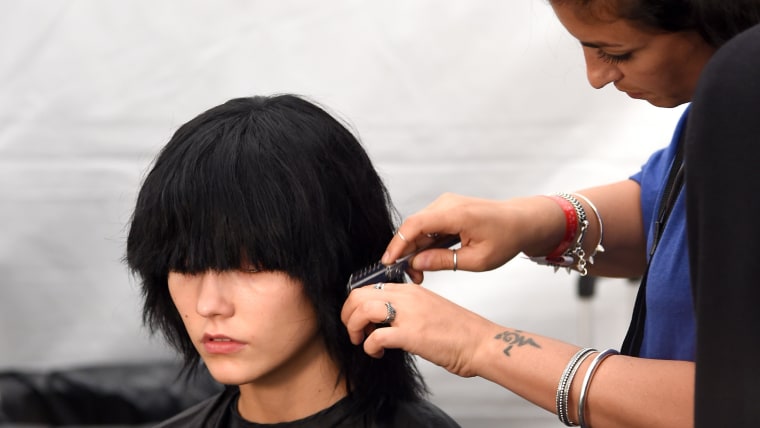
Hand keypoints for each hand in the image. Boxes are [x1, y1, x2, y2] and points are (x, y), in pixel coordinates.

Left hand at [341, 282, 498, 377]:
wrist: (482, 344)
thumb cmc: (461, 332)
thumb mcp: (431, 310)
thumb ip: (409, 310)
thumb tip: (387, 321)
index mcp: (412, 290)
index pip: (371, 286)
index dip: (357, 304)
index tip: (360, 320)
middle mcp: (408, 297)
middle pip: (359, 294)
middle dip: (348, 314)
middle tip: (354, 331)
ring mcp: (409, 314)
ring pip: (362, 309)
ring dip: (354, 328)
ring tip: (361, 341)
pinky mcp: (411, 335)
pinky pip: (375, 337)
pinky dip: (369, 347)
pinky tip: (377, 353)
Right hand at [383, 193, 558, 281]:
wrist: (523, 221)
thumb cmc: (506, 238)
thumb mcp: (477, 259)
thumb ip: (443, 261)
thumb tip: (416, 264)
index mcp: (456, 214)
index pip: (415, 225)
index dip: (398, 244)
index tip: (388, 262)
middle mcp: (447, 204)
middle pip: (413, 227)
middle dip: (406, 252)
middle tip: (411, 276)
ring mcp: (446, 204)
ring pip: (419, 227)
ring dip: (415, 249)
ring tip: (420, 272)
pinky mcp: (447, 209)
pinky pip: (428, 225)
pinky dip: (424, 242)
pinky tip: (427, 259)